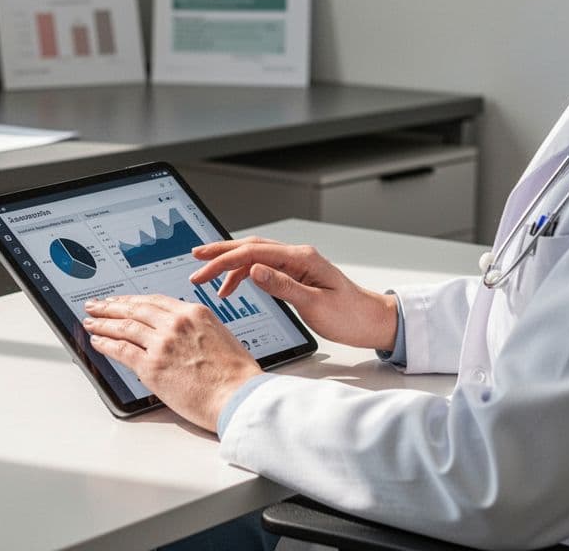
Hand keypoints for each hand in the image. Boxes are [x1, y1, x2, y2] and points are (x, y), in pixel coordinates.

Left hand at [82, 294, 261, 431]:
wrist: (239, 396)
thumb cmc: (236, 374)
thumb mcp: (219, 336)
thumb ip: (195, 330)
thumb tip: (178, 335)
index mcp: (194, 313)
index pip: (154, 301)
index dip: (132, 300)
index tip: (122, 301)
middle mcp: (175, 323)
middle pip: (135, 309)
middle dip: (111, 306)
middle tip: (96, 306)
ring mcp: (162, 344)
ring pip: (124, 327)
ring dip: (103, 323)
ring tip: (91, 322)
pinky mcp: (152, 366)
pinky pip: (121, 350)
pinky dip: (106, 344)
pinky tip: (97, 342)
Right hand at [190, 237, 399, 350]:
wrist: (372, 321)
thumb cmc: (350, 315)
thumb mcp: (315, 305)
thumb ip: (283, 286)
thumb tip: (253, 270)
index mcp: (302, 258)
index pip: (254, 253)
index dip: (224, 260)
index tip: (202, 269)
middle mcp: (298, 256)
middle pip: (251, 247)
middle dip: (221, 253)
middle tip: (195, 260)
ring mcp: (297, 265)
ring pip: (255, 257)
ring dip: (230, 265)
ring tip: (208, 278)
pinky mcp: (297, 276)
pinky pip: (264, 269)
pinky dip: (244, 275)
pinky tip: (233, 286)